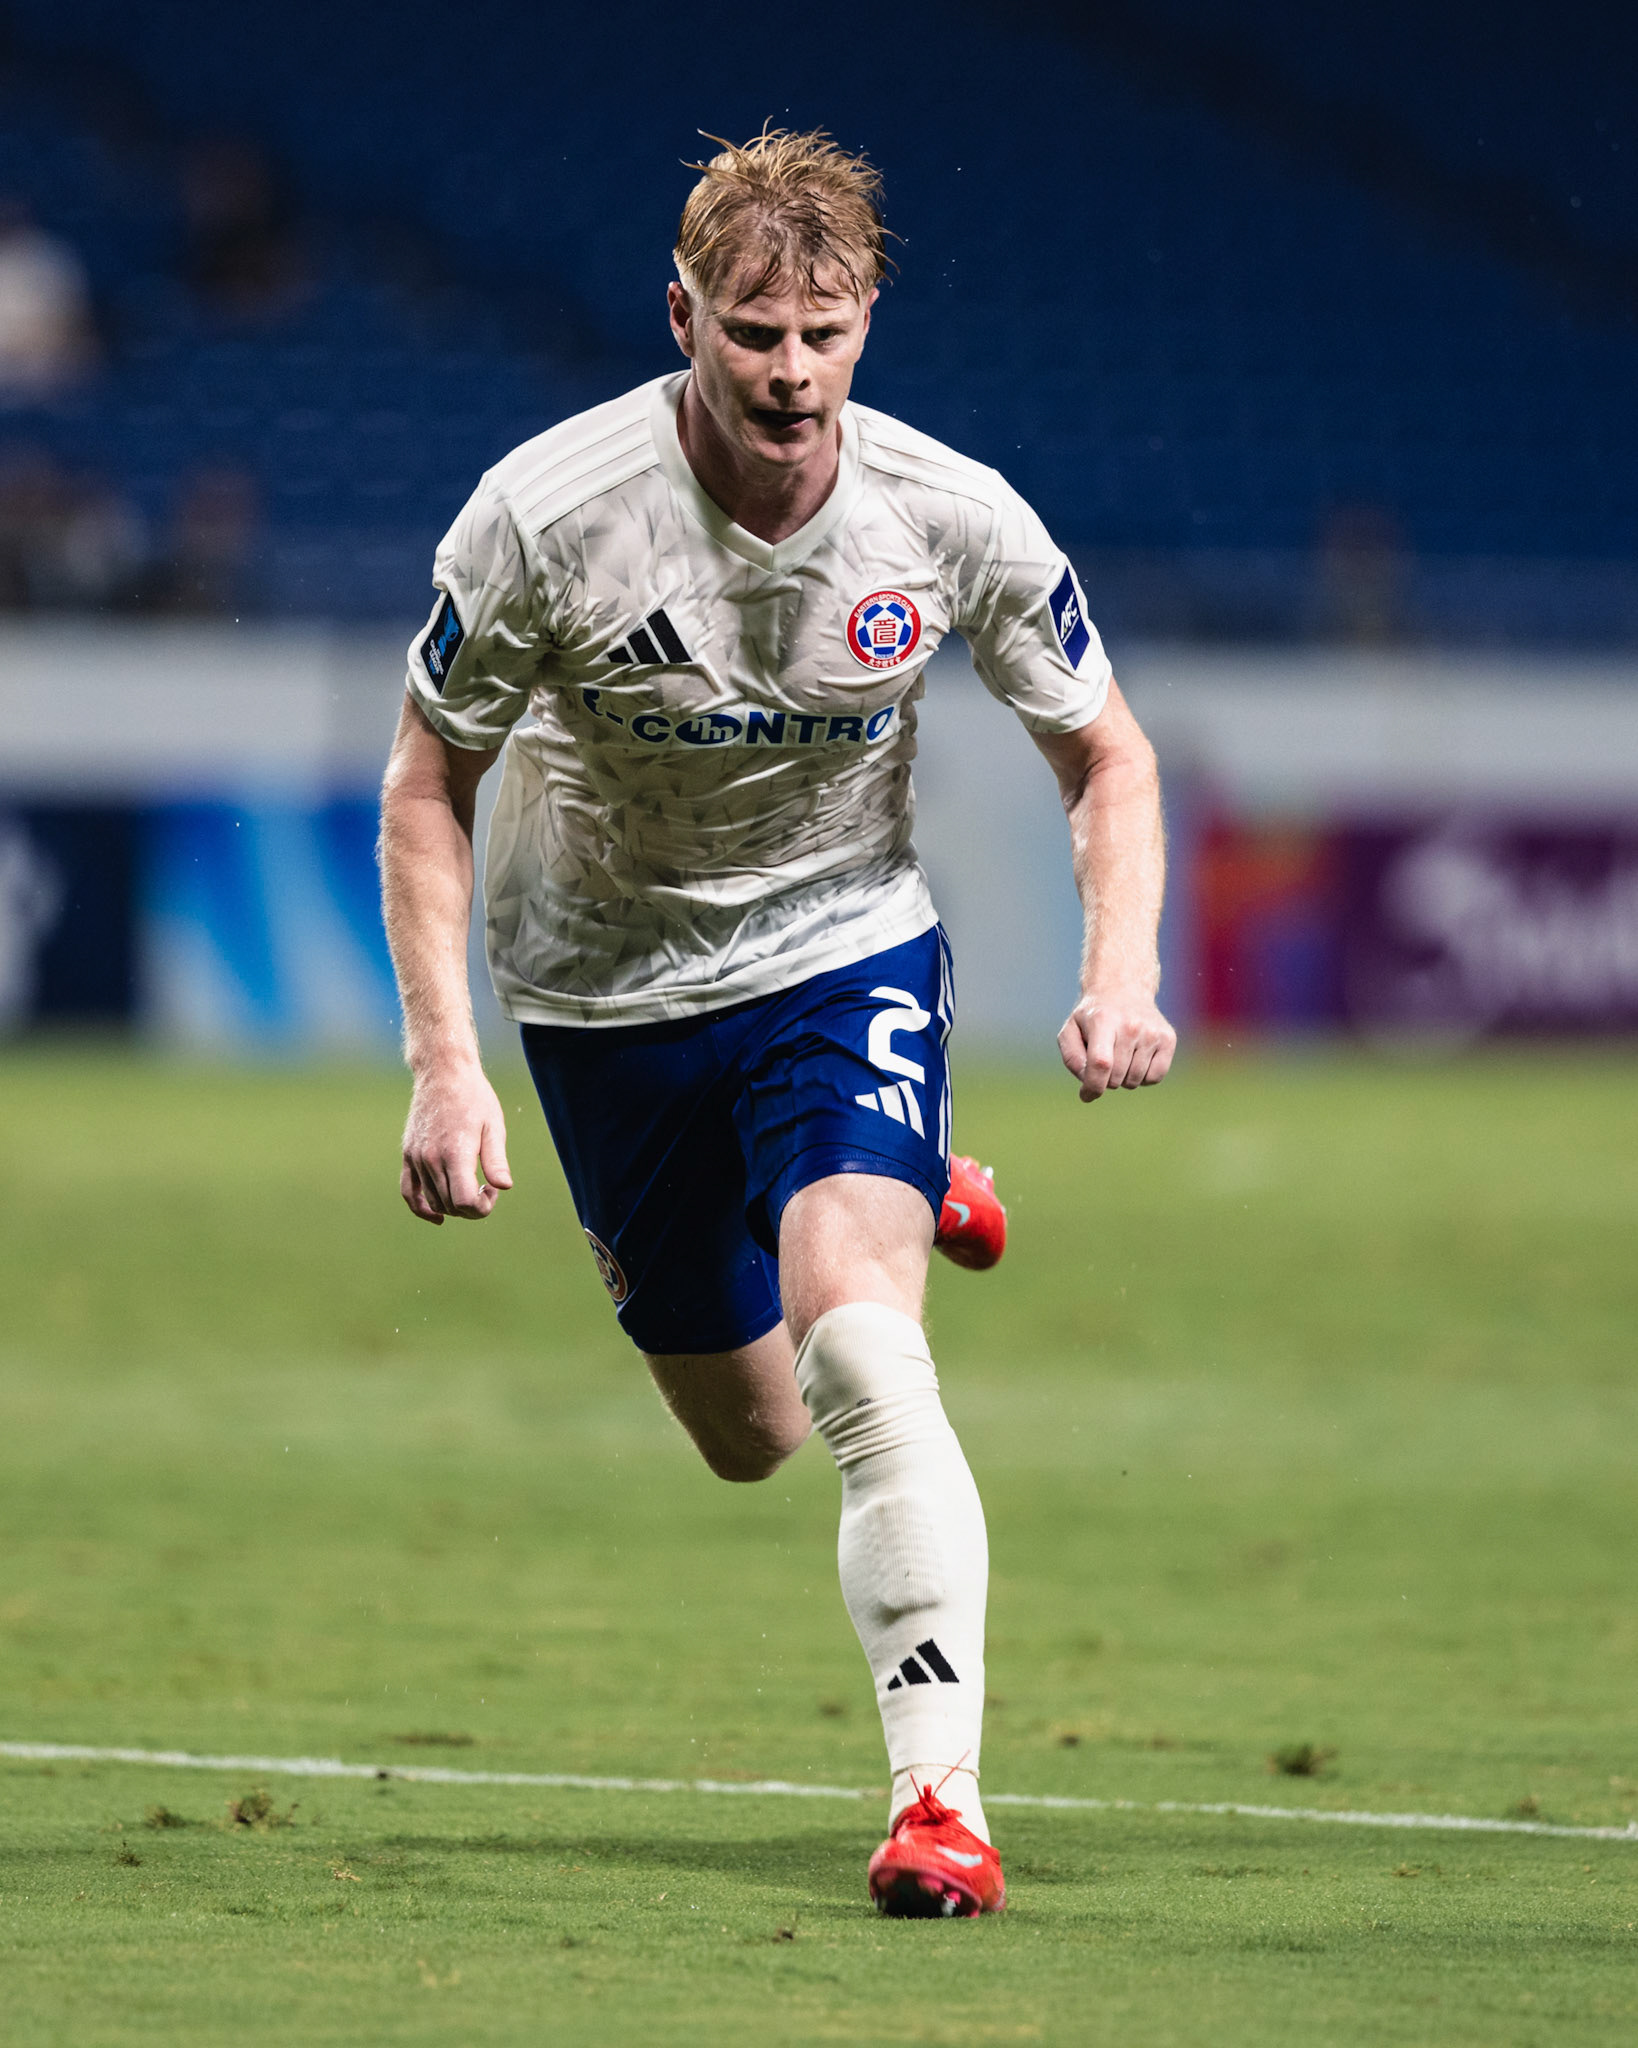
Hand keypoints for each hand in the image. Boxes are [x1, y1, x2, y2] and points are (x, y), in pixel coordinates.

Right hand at [400, 1059, 512, 1222]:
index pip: (465, 1201)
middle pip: (450, 1205)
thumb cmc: (474, 1097)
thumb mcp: (493, 1126)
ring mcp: (416, 1158)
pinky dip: (421, 1208)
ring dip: (454, 1205)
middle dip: (472, 1206)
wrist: (442, 1073)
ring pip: (433, 1201)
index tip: (492, 1191)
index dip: (482, 1208)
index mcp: (455, 1153)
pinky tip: (438, 1216)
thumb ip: (496, 1159)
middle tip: (487, 1185)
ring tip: (471, 1185)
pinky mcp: (408, 1155)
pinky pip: (408, 1192)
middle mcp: (431, 1159)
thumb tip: (504, 1187)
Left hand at [1058, 987, 1176, 1101]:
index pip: (1101, 1063)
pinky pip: (1155, 1078)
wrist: (1123, 989)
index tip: (1086, 1094)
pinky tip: (1136, 1060)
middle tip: (1104, 1059)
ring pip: (1134, 1081)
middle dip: (1104, 1079)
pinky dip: (1143, 1078)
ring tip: (1119, 1055)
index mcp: (1103, 1020)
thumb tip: (1088, 1085)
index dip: (1093, 1086)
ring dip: (1123, 1078)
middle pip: (1116, 1077)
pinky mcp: (1168, 1039)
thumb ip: (1072, 1058)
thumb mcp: (1071, 1029)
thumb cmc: (1094, 1017)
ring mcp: (1152, 1032)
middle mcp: (1130, 1025)